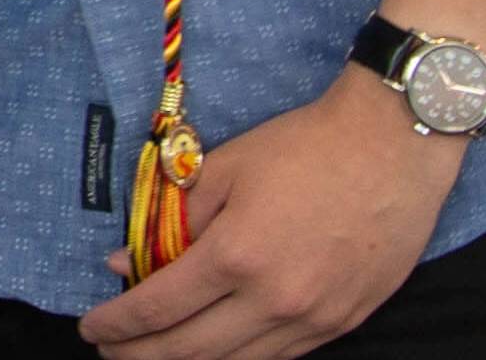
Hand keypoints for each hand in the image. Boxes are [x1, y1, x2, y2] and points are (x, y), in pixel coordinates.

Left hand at [77, 69, 462, 357]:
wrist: (393, 148)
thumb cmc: (306, 148)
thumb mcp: (226, 170)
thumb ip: (174, 220)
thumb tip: (126, 261)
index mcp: (236, 255)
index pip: (158, 308)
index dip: (118, 323)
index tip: (92, 328)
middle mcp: (273, 298)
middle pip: (190, 349)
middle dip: (141, 355)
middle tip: (112, 352)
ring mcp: (313, 318)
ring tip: (155, 356)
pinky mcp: (343, 323)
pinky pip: (280, 357)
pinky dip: (239, 358)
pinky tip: (216, 350)